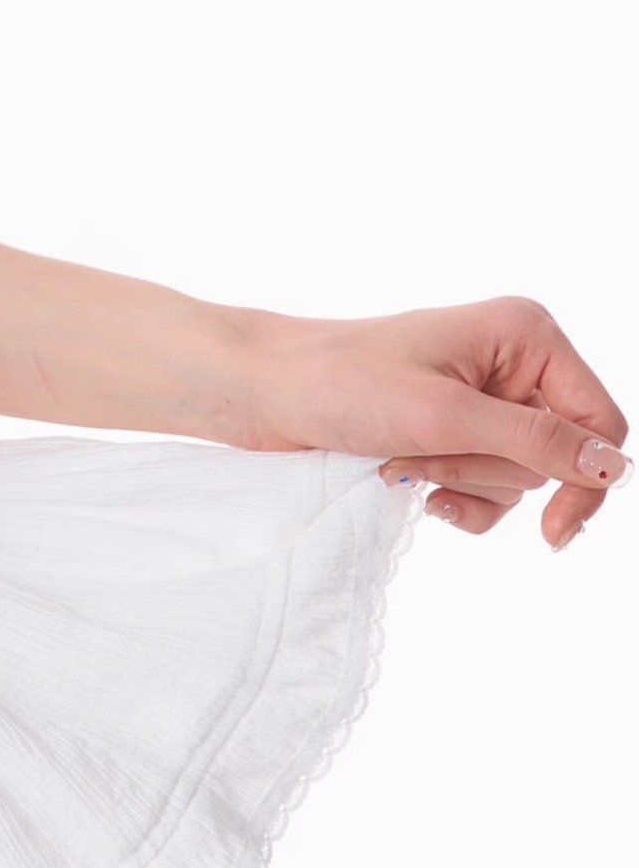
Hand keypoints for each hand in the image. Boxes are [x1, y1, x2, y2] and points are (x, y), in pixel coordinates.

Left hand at [238, 295, 626, 550]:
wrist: (263, 392)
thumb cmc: (342, 382)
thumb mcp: (446, 415)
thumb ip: (534, 441)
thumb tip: (613, 467)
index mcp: (525, 335)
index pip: (599, 421)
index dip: (587, 478)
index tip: (555, 533)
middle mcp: (512, 363)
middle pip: (553, 456)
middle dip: (486, 468)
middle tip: (421, 451)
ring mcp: (483, 400)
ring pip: (517, 479)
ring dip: (459, 480)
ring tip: (400, 457)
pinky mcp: (454, 433)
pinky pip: (488, 491)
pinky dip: (454, 497)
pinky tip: (408, 486)